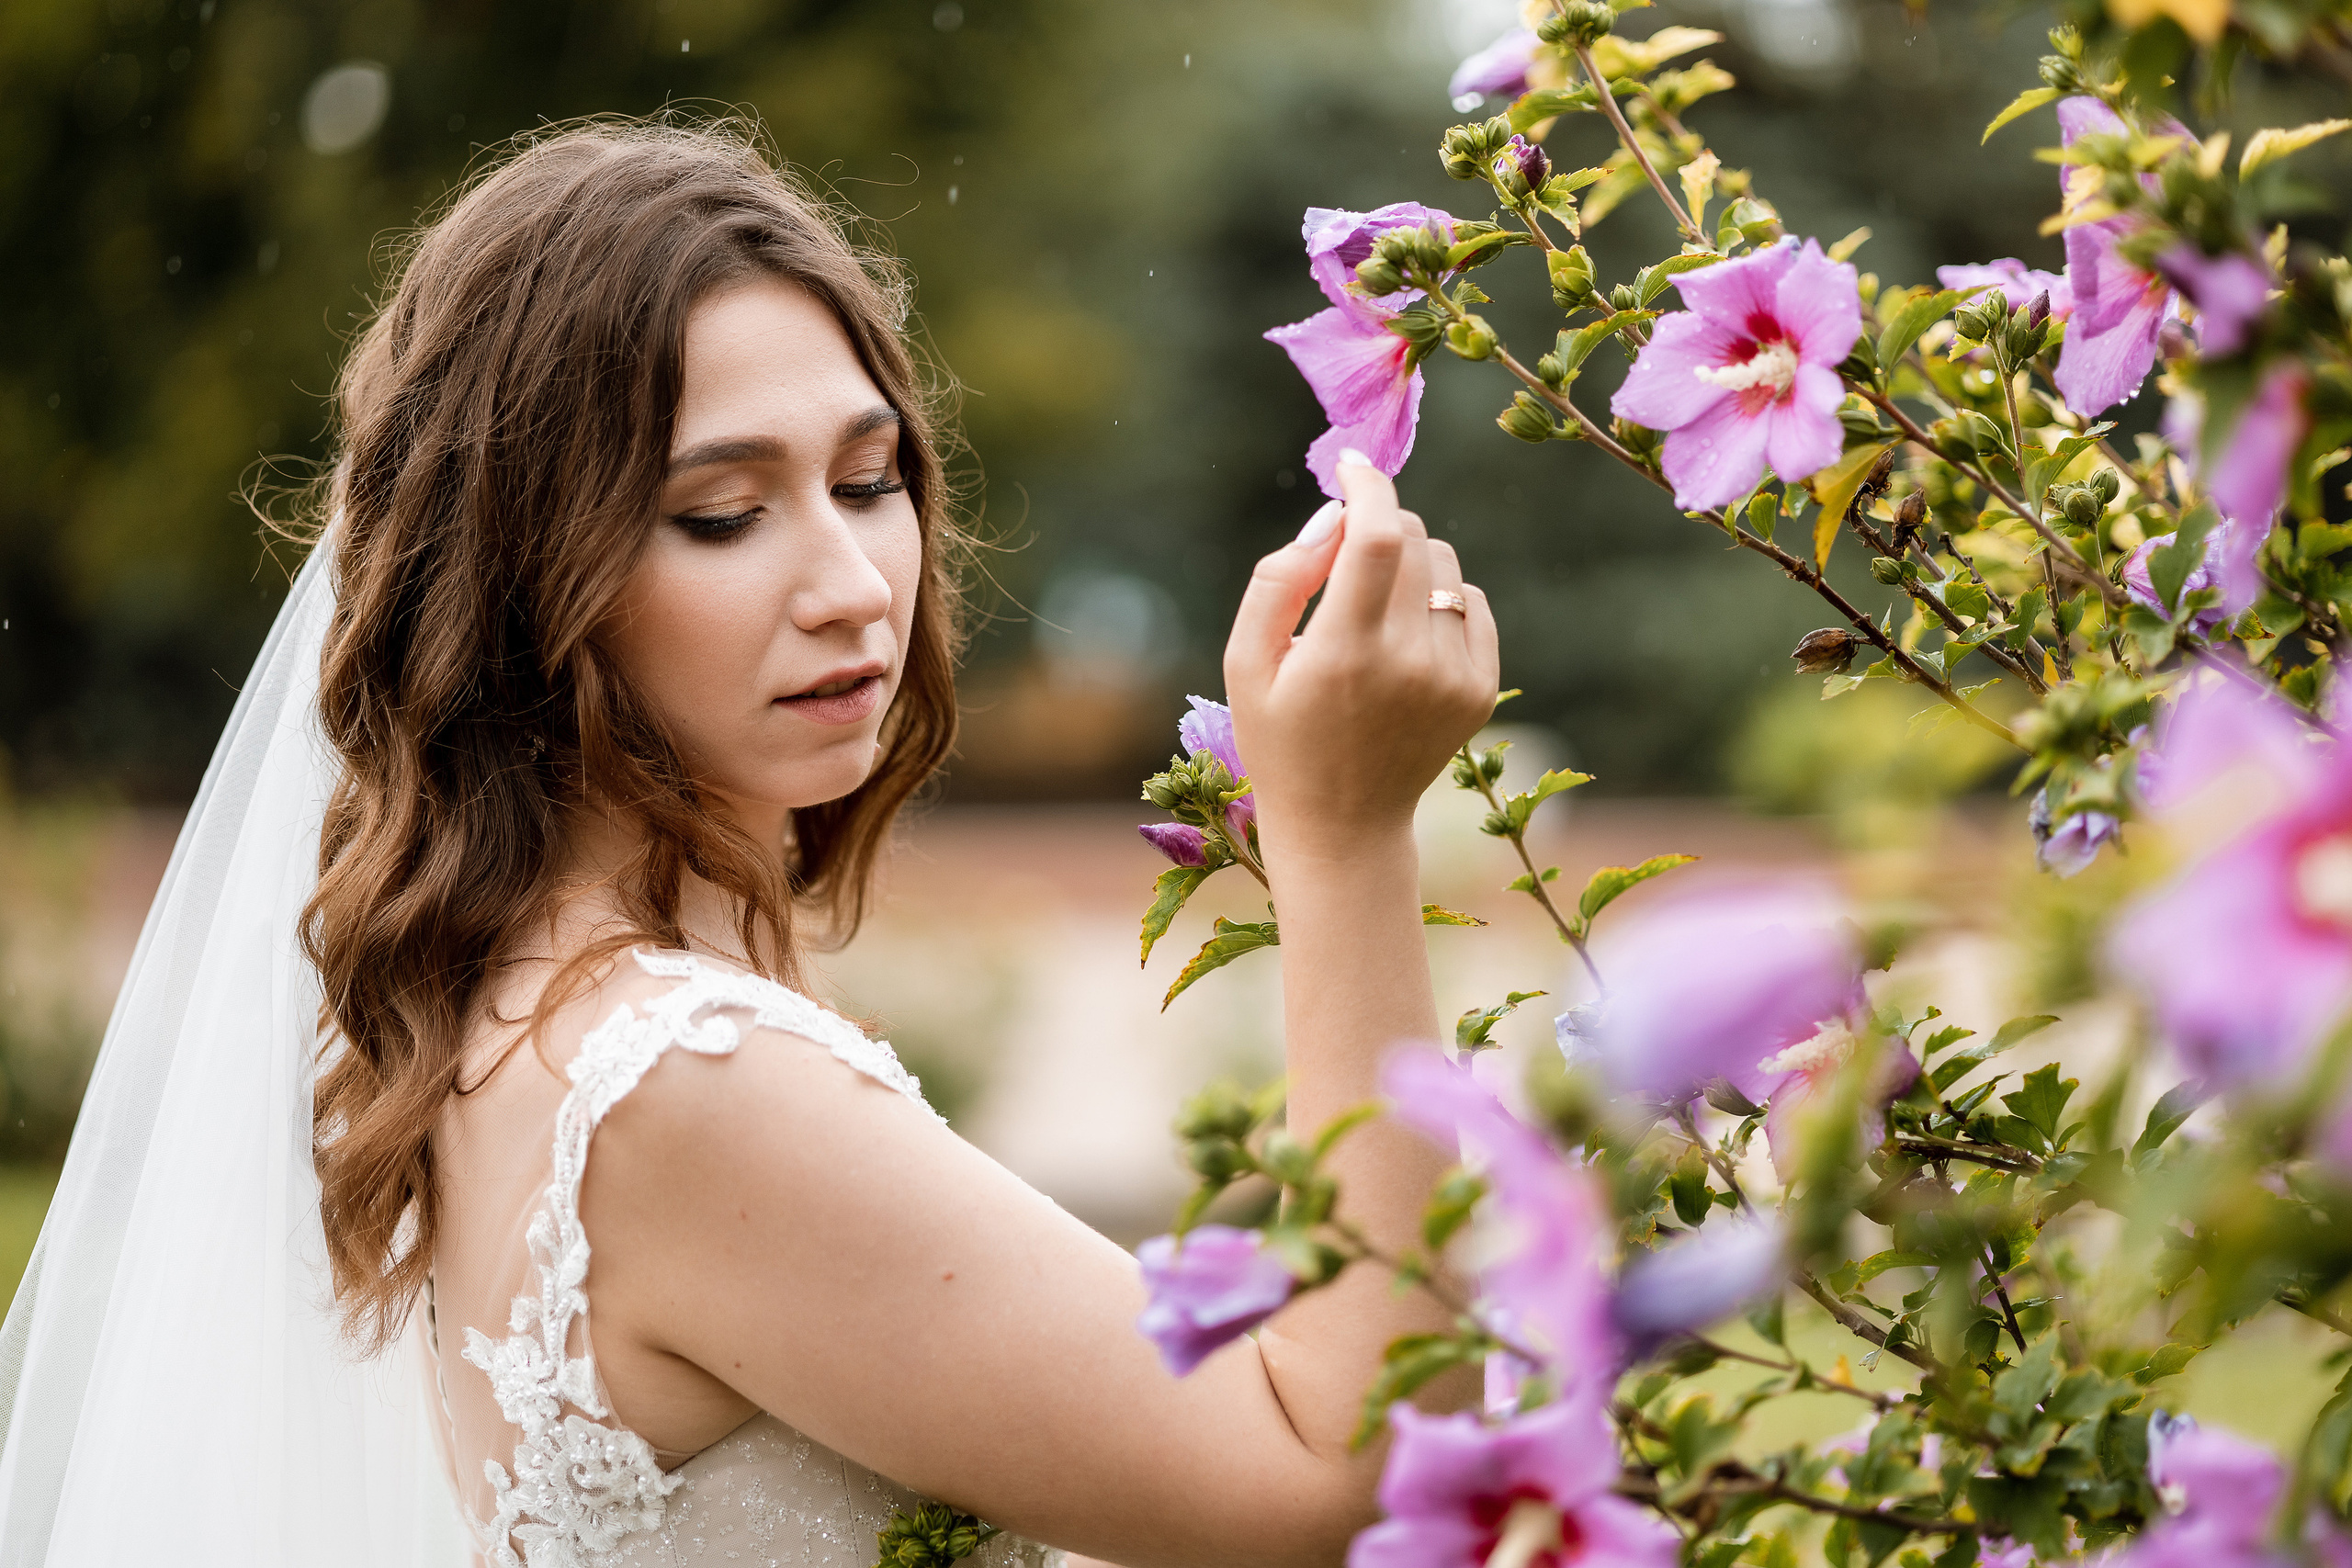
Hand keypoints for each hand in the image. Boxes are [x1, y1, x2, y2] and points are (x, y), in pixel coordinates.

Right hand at [1223, 452, 1499, 860]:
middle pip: (1412, 538)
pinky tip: (1404, 638)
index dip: (1369, 485)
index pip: (1378, 536)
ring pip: (1445, 564)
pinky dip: (1440, 599)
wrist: (1344, 827)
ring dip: (1409, 562)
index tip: (1352, 464)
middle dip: (1376, 526)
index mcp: (1344, 653)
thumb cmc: (1280, 739)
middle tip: (1342, 557)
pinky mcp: (1480, 690)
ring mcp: (1453, 678)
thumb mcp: (1245, 662)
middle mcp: (1409, 662)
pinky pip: (1472, 601)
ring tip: (1370, 612)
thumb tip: (1334, 515)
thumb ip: (1279, 579)